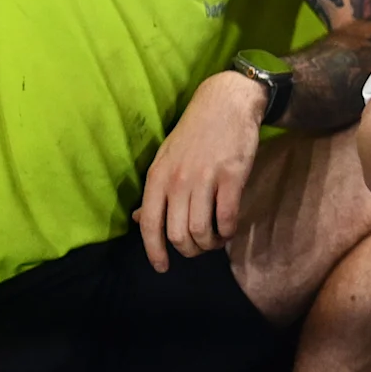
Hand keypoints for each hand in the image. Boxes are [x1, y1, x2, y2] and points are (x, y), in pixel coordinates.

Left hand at [136, 71, 267, 270]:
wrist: (225, 104)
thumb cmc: (194, 134)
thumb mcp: (165, 160)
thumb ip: (154, 193)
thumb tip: (138, 221)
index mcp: (157, 178)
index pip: (150, 226)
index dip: (154, 252)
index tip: (162, 268)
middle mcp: (177, 181)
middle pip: (177, 235)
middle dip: (189, 251)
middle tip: (198, 249)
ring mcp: (204, 179)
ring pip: (201, 231)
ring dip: (209, 244)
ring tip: (215, 239)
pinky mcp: (231, 177)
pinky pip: (227, 218)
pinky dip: (228, 231)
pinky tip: (230, 229)